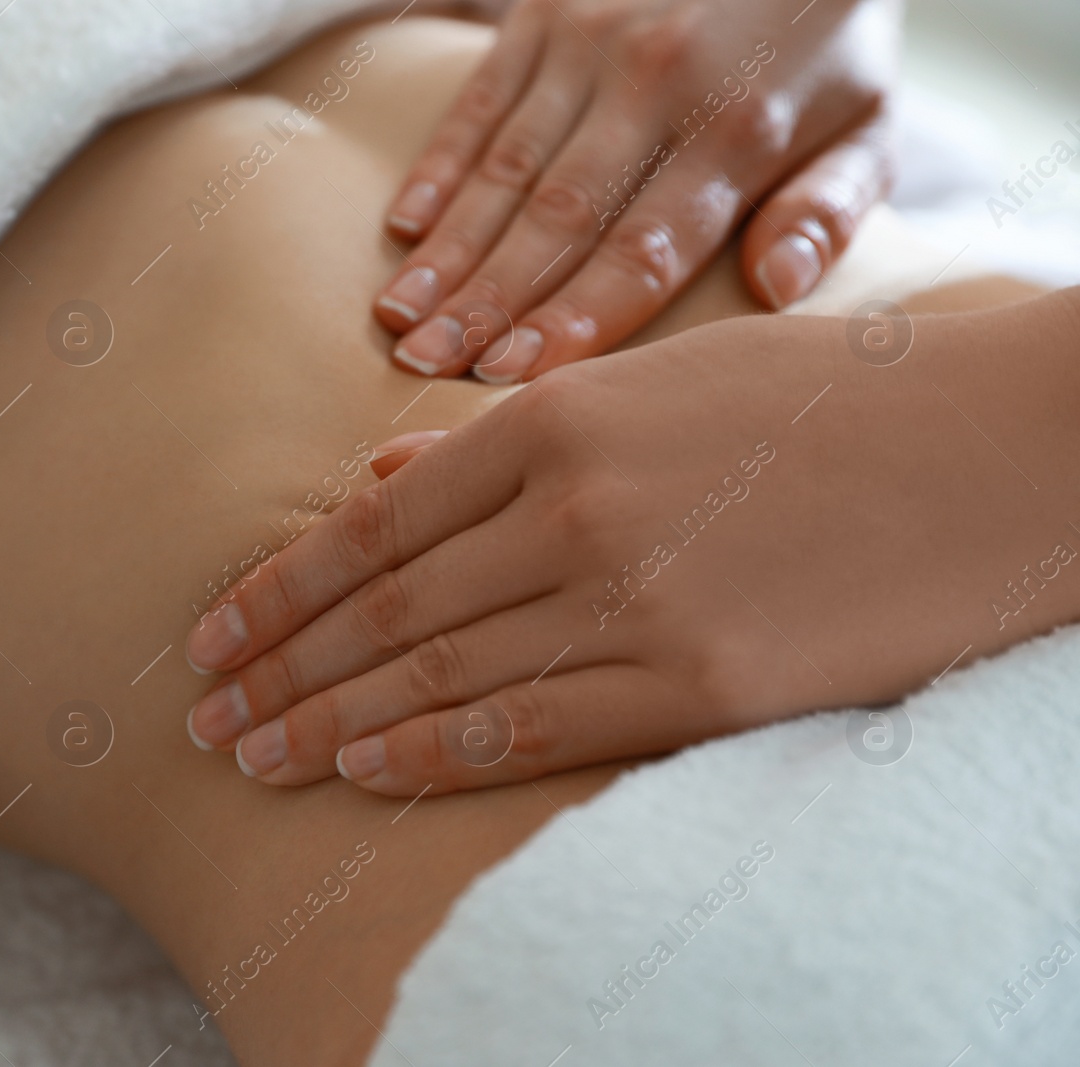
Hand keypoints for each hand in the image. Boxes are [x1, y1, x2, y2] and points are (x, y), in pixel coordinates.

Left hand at [185, 291, 1079, 793]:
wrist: (994, 449)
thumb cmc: (819, 399)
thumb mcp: (649, 381)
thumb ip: (501, 437)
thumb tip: (377, 479)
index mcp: (553, 421)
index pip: (371, 527)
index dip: (279, 590)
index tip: (213, 635)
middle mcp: (572, 512)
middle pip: (385, 610)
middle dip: (282, 669)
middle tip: (206, 718)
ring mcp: (634, 601)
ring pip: (439, 676)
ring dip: (332, 725)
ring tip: (255, 756)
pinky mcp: (701, 682)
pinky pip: (534, 730)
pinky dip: (436, 756)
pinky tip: (365, 775)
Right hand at [373, 0, 900, 382]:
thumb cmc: (824, 43)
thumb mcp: (869, 121)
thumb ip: (830, 209)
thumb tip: (778, 287)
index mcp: (740, 129)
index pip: (644, 250)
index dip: (574, 318)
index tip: (510, 380)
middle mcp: (657, 83)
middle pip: (558, 219)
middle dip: (486, 303)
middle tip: (424, 369)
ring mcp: (592, 41)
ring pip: (505, 167)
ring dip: (447, 248)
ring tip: (399, 320)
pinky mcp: (546, 11)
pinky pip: (482, 100)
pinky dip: (438, 165)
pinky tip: (403, 231)